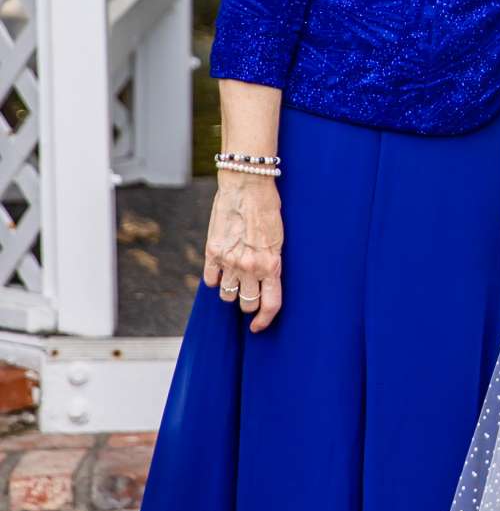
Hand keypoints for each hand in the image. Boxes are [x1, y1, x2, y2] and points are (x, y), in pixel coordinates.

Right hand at [204, 175, 284, 332]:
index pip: (270, 305)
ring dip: (230, 291)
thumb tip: (264, 280)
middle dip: (248, 303)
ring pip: (226, 296)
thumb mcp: (278, 238)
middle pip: (246, 304)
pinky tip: (220, 269)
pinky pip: (210, 280)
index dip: (264, 321)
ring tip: (235, 279)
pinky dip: (214, 279)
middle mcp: (250, 267)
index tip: (258, 327)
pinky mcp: (212, 252)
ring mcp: (229, 261)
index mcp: (272, 264)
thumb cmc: (268, 207)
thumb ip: (270, 261)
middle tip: (248, 293)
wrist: (247, 184)